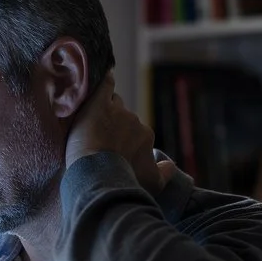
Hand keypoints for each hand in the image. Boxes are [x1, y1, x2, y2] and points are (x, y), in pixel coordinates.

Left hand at [65, 72, 175, 193]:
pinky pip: (105, 85)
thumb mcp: (151, 184)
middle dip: (112, 127)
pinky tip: (102, 77)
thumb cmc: (124, 181)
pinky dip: (104, 82)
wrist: (100, 176)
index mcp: (146, 136)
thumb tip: (171, 166)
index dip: (122, 140)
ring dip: (103, 112)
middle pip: (122, 117)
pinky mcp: (99, 104)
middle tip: (97, 140)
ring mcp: (117, 111)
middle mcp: (135, 121)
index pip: (133, 131)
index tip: (112, 150)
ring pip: (111, 104)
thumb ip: (163, 174)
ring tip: (89, 125)